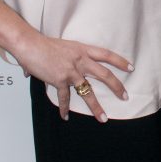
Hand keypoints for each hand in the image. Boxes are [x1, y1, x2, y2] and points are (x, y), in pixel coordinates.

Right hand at [17, 32, 132, 122]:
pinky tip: (65, 117)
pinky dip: (64, 109)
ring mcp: (71, 71)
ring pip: (88, 92)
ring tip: (103, 118)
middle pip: (104, 75)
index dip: (120, 61)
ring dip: (96, 107)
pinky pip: (65, 98)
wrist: (29, 44)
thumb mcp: (61, 46)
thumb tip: (61, 65)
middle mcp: (80, 60)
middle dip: (116, 87)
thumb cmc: (42, 43)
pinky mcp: (60, 80)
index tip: (131, 68)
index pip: (107, 55)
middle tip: (125, 96)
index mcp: (83, 49)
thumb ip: (64, 57)